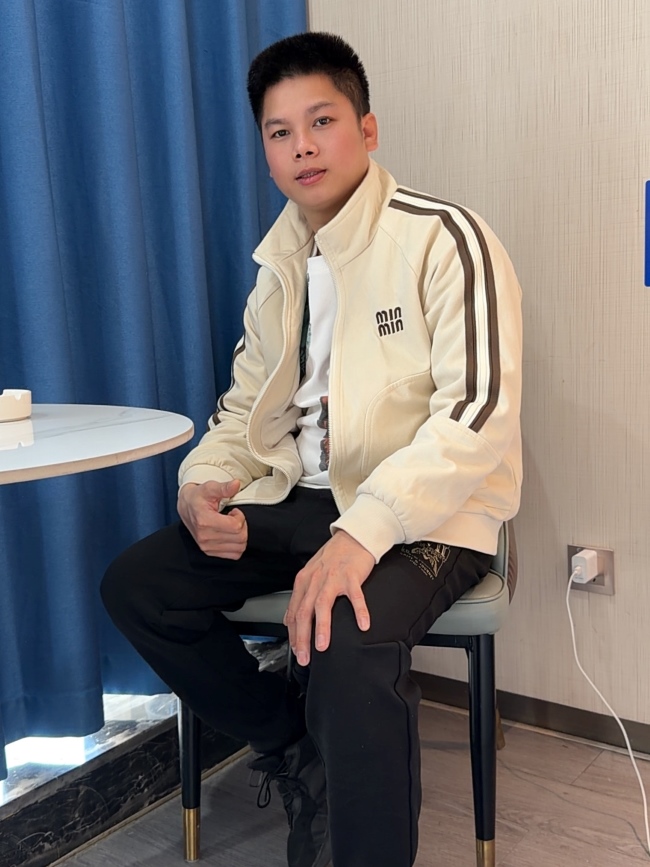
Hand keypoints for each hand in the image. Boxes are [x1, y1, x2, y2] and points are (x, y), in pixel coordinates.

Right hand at [177, 480, 247, 558]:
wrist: (186, 507)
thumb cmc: (199, 496)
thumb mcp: (210, 488)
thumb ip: (223, 487)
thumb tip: (236, 484)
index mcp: (205, 522)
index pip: (236, 526)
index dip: (240, 517)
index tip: (234, 511)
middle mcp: (205, 538)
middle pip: (240, 538)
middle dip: (242, 526)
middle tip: (233, 517)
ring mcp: (206, 547)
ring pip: (239, 547)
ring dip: (240, 535)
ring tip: (231, 525)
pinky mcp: (209, 552)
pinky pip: (234, 555)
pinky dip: (236, 545)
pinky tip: (230, 534)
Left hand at [285, 530, 374, 666]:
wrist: (353, 537)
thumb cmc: (333, 557)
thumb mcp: (310, 575)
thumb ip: (300, 597)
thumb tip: (288, 621)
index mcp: (304, 581)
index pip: (294, 612)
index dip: (294, 634)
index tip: (297, 652)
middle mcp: (315, 580)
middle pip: (304, 612)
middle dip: (302, 638)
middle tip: (305, 657)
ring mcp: (333, 577)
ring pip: (323, 605)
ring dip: (322, 627)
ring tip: (322, 646)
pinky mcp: (352, 575)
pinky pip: (355, 596)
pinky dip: (359, 611)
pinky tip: (363, 625)